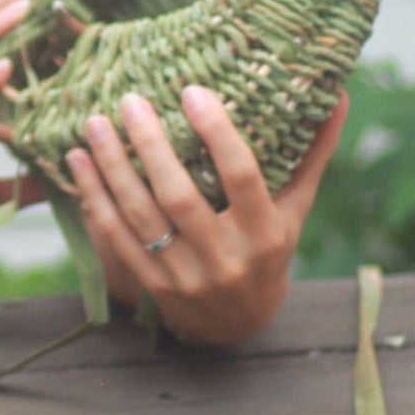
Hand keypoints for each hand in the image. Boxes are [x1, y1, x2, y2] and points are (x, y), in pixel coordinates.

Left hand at [64, 86, 348, 344]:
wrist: (236, 324)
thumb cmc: (268, 249)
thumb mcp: (294, 208)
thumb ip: (311, 154)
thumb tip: (337, 93)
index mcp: (266, 234)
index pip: (242, 176)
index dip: (217, 133)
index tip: (191, 90)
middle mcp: (225, 258)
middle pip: (181, 196)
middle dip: (151, 146)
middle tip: (129, 100)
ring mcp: (184, 275)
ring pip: (140, 215)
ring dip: (111, 168)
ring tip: (93, 124)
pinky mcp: (149, 283)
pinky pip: (115, 235)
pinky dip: (93, 196)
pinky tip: (77, 162)